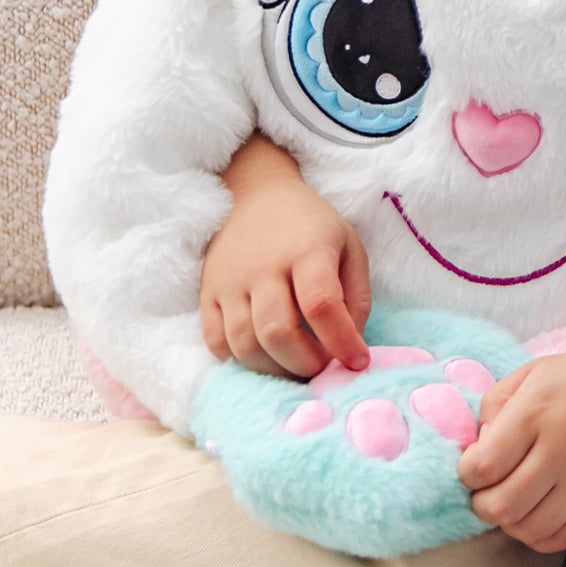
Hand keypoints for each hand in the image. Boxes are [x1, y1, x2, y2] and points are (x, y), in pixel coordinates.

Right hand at [200, 134, 371, 377]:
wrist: (258, 197)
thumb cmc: (312, 228)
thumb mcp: (349, 247)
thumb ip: (356, 296)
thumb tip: (350, 345)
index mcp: (307, 250)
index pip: (321, 305)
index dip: (341, 342)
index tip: (357, 363)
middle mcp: (264, 267)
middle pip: (278, 332)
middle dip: (304, 363)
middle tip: (321, 368)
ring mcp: (229, 282)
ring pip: (244, 344)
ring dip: (273, 369)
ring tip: (295, 366)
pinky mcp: (207, 293)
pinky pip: (216, 343)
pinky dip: (241, 361)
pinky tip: (264, 356)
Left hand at [459, 348, 565, 553]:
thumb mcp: (540, 371)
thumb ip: (496, 402)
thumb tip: (475, 447)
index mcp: (538, 410)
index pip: (480, 467)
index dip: (466, 474)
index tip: (476, 465)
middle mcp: (561, 448)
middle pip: (498, 507)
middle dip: (483, 504)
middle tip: (491, 489)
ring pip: (525, 530)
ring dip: (510, 522)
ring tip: (516, 500)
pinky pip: (557, 540)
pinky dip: (538, 534)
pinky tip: (540, 512)